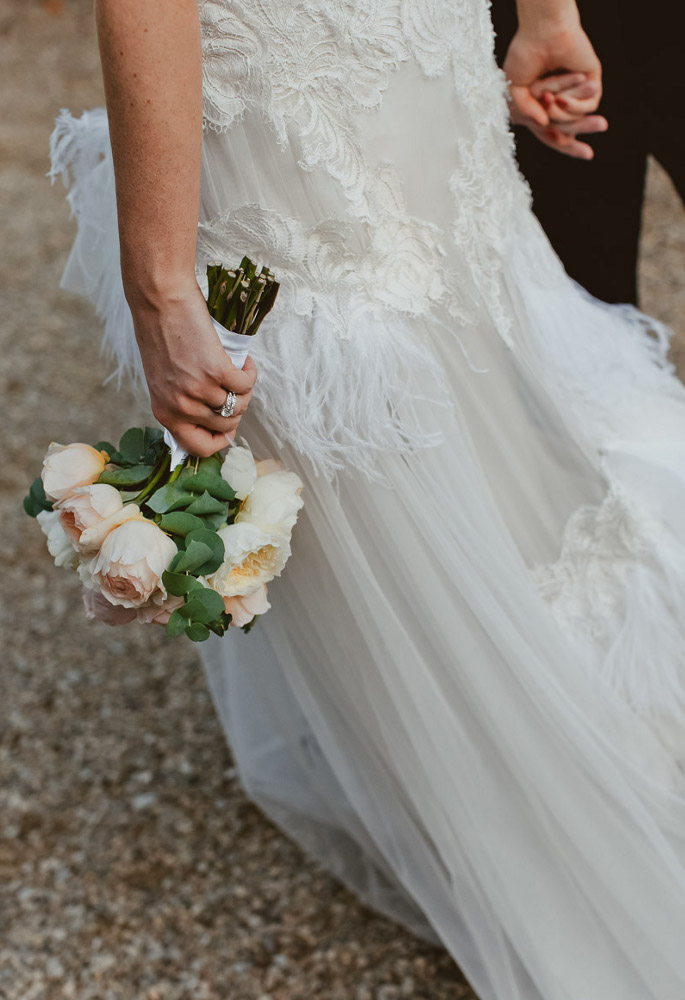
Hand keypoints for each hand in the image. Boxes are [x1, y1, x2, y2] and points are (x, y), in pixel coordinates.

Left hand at [128, 278, 257, 457]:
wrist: (160, 301)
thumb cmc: (160, 335)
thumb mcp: (163, 380)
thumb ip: (181, 402)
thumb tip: (213, 418)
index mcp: (165, 412)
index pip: (198, 448)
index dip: (218, 442)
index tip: (228, 428)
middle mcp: (181, 406)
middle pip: (225, 426)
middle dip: (237, 410)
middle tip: (234, 388)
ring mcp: (198, 389)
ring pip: (239, 406)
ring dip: (246, 391)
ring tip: (239, 372)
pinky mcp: (215, 369)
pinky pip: (246, 384)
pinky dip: (250, 373)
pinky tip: (244, 361)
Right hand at [504, 17, 603, 157]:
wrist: (540, 32)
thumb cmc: (523, 56)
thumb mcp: (513, 91)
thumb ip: (524, 112)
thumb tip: (543, 124)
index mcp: (543, 107)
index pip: (556, 133)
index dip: (566, 146)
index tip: (584, 156)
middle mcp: (562, 100)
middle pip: (571, 131)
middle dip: (575, 142)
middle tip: (587, 154)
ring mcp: (577, 91)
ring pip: (577, 120)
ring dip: (562, 114)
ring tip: (552, 99)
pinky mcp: (590, 80)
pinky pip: (587, 105)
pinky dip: (573, 103)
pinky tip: (563, 93)